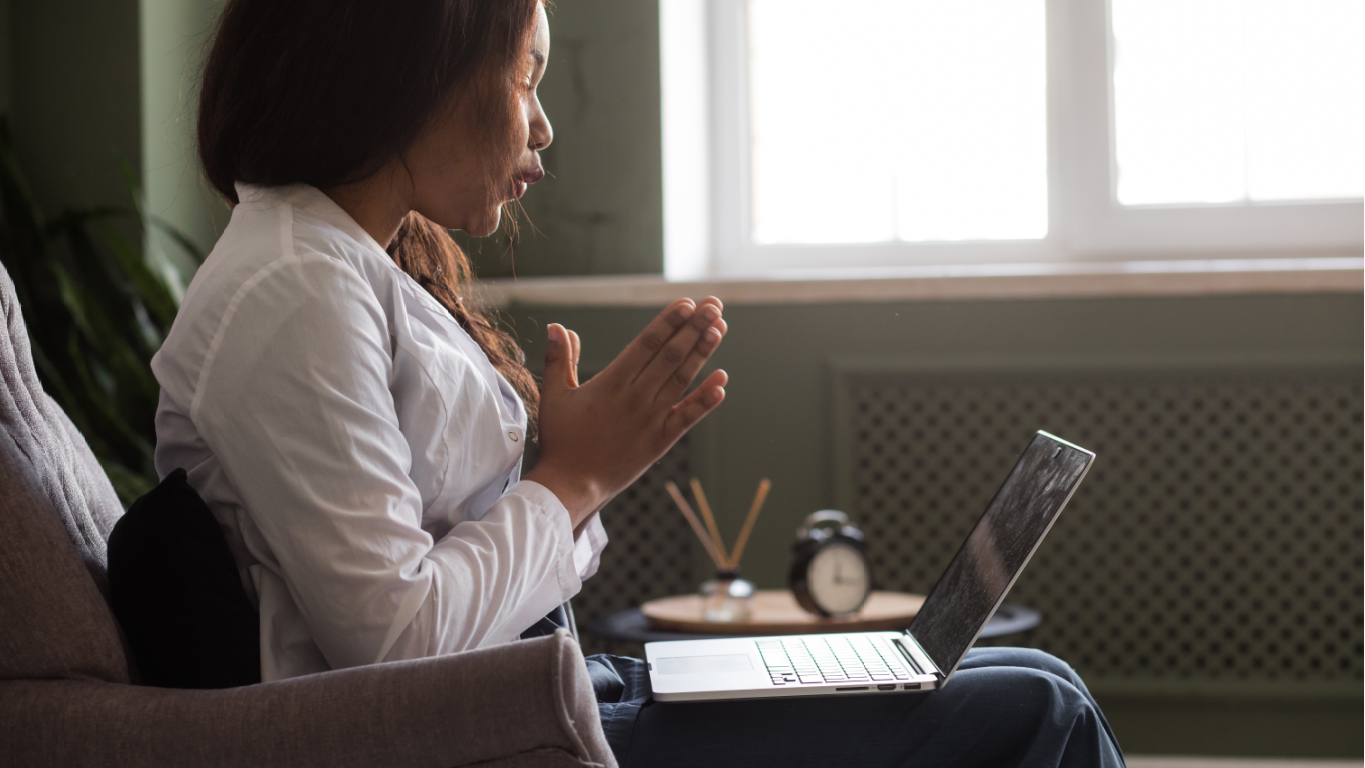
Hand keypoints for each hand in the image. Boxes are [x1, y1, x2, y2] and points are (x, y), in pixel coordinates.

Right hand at [525, 297, 727, 526]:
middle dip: (694, 327)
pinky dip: (706, 400)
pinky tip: (722, 381)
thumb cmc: (560, 440)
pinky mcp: (660, 441)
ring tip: (719, 328)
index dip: (669, 322)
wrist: (571, 487)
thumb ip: (558, 359)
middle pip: (671, 355)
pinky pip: (688, 417)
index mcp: (611, 383)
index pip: (647, 344)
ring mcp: (651, 420)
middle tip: (713, 304)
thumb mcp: (554, 395)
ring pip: (682, 379)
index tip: (686, 303)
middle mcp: (636, 397)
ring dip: (703, 353)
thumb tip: (557, 326)